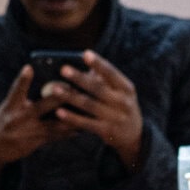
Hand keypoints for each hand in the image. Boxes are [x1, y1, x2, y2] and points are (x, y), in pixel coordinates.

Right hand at [0, 66, 74, 181]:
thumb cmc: (5, 120)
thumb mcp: (9, 106)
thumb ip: (23, 96)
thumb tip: (43, 83)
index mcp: (11, 105)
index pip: (16, 90)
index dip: (23, 79)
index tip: (28, 68)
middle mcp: (19, 118)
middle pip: (43, 106)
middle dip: (59, 98)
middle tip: (74, 88)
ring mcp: (28, 132)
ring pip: (54, 124)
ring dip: (71, 117)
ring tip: (86, 110)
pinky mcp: (35, 143)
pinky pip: (55, 137)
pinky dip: (68, 132)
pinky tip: (81, 128)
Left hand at [50, 51, 144, 169]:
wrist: (134, 135)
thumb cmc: (121, 106)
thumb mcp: (121, 91)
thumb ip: (105, 77)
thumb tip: (85, 57)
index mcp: (126, 88)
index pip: (111, 73)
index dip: (98, 63)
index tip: (85, 53)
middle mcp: (122, 102)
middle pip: (98, 88)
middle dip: (80, 78)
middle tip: (63, 69)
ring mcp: (115, 118)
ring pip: (89, 105)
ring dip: (71, 96)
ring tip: (55, 89)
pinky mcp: (106, 131)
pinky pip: (86, 123)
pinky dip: (72, 118)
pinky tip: (59, 112)